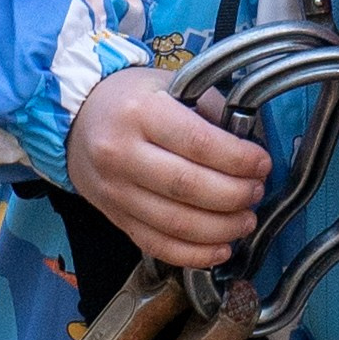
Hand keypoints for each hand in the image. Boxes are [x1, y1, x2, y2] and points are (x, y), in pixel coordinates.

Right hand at [65, 67, 267, 268]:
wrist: (76, 119)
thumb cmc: (131, 100)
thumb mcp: (169, 85)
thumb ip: (210, 109)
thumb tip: (249, 142)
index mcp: (140, 113)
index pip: (198, 143)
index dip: (239, 159)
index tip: (262, 164)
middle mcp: (121, 153)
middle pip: (188, 187)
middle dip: (234, 195)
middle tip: (256, 192)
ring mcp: (115, 191)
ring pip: (175, 223)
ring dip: (221, 229)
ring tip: (246, 221)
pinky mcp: (115, 217)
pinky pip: (157, 245)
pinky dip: (193, 254)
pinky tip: (220, 248)